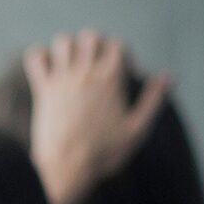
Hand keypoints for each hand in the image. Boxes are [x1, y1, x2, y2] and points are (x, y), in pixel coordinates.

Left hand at [25, 30, 170, 203]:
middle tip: (97, 66)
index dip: (124, 55)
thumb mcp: (138, 128)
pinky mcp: (43, 91)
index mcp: (112, 80)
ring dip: (68, 47)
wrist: (67, 168)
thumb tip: (168, 77)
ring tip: (73, 65)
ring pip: (63, 41)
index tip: (123, 75)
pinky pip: (35, 59)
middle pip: (91, 36)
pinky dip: (39, 57)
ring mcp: (63, 80)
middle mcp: (87, 74)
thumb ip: (153, 99)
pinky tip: (47, 69)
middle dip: (96, 45)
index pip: (118, 44)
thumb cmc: (104, 152)